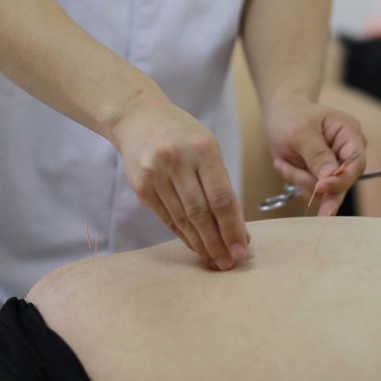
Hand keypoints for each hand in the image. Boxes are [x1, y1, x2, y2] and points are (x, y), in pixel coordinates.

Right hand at [111, 96, 248, 269]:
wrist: (138, 118)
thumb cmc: (182, 135)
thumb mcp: (208, 148)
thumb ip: (222, 184)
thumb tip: (238, 228)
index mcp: (203, 149)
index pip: (221, 197)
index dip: (232, 227)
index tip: (242, 248)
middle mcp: (178, 161)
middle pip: (201, 213)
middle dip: (217, 242)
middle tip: (229, 263)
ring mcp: (156, 174)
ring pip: (183, 219)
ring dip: (201, 244)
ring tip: (214, 260)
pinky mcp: (142, 187)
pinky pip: (167, 218)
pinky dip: (183, 235)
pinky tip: (195, 246)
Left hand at [263, 98, 366, 216]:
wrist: (282, 115)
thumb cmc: (292, 116)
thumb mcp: (300, 132)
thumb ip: (317, 154)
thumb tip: (331, 176)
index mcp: (349, 134)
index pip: (356, 164)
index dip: (341, 179)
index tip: (320, 187)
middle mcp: (347, 153)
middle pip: (342, 183)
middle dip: (314, 183)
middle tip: (292, 178)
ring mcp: (336, 168)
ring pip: (325, 192)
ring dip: (300, 180)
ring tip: (281, 162)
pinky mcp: (323, 178)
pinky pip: (314, 192)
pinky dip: (296, 181)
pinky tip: (284, 165)